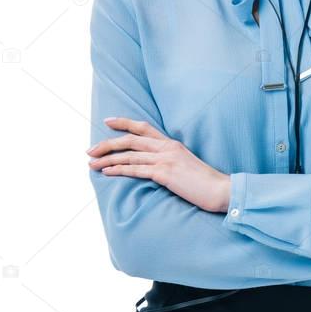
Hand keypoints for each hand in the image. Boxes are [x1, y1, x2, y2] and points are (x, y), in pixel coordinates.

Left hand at [87, 117, 230, 212]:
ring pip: (129, 156)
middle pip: (130, 140)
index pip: (143, 127)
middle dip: (107, 144)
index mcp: (171, 143)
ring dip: (107, 159)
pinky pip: (136, 170)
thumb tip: (153, 165)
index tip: (107, 121)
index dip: (123, 122)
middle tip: (90, 150)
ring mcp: (166, 159)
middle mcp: (166, 147)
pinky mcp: (165, 173)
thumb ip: (169, 160)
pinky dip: (119, 170)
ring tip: (92, 164)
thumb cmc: (204, 182)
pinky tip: (107, 172)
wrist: (220, 190)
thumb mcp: (185, 164)